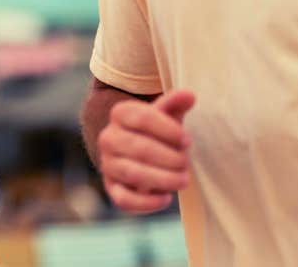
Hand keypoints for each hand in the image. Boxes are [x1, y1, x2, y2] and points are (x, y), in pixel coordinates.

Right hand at [96, 89, 193, 213]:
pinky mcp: (111, 187)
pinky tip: (166, 198)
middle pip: (139, 147)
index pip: (142, 118)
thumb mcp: (166, 115)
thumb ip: (175, 103)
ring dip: (163, 179)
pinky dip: (146, 202)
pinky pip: (123, 199)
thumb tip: (190, 95)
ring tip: (183, 180)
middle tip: (186, 163)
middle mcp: (108, 137)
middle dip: (169, 158)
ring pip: (132, 173)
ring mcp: (107, 163)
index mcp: (120, 114)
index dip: (169, 130)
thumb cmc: (157, 131)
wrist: (137, 151)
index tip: (188, 140)